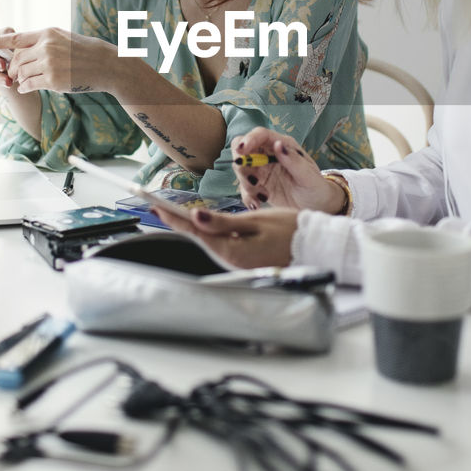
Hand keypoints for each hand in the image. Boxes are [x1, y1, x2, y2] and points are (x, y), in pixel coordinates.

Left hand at [0, 27, 116, 94]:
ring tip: (25, 80)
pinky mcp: (53, 81)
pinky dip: (25, 87)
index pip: (15, 38)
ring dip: (19, 78)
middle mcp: (46, 47)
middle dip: (11, 68)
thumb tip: (21, 47)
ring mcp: (49, 64)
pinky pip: (29, 85)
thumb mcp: (62, 38)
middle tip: (12, 73)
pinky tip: (28, 87)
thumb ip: (42, 41)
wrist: (106, 65)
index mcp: (47, 33)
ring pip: (21, 73)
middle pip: (16, 59)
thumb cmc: (85, 51)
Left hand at [156, 204, 298, 269]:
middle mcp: (231, 261)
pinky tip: (200, 223)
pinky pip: (220, 245)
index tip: (155, 206)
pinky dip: (208, 233)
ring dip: (192, 227)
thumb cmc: (290, 230)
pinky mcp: (243, 261)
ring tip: (172, 212)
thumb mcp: (255, 220)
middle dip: (178, 221)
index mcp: (232, 251)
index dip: (173, 217)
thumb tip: (196, 217)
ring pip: (208, 241)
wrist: (315, 246)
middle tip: (157, 206)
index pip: (195, 231)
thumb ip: (223, 222)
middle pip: (198, 237)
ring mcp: (236, 263)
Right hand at [231, 129, 345, 212]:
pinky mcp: (258, 187)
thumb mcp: (308, 175)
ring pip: (241, 170)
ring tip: (263, 196)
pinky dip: (247, 197)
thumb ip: (293, 160)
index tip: (242, 150)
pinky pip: (244, 189)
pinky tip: (257, 204)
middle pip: (243, 149)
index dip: (249, 139)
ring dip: (246, 183)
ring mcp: (261, 171)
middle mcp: (268, 155)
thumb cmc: (316, 187)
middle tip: (252, 179)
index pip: (260, 135)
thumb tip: (277, 145)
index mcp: (282, 146)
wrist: (317, 206)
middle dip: (242, 162)